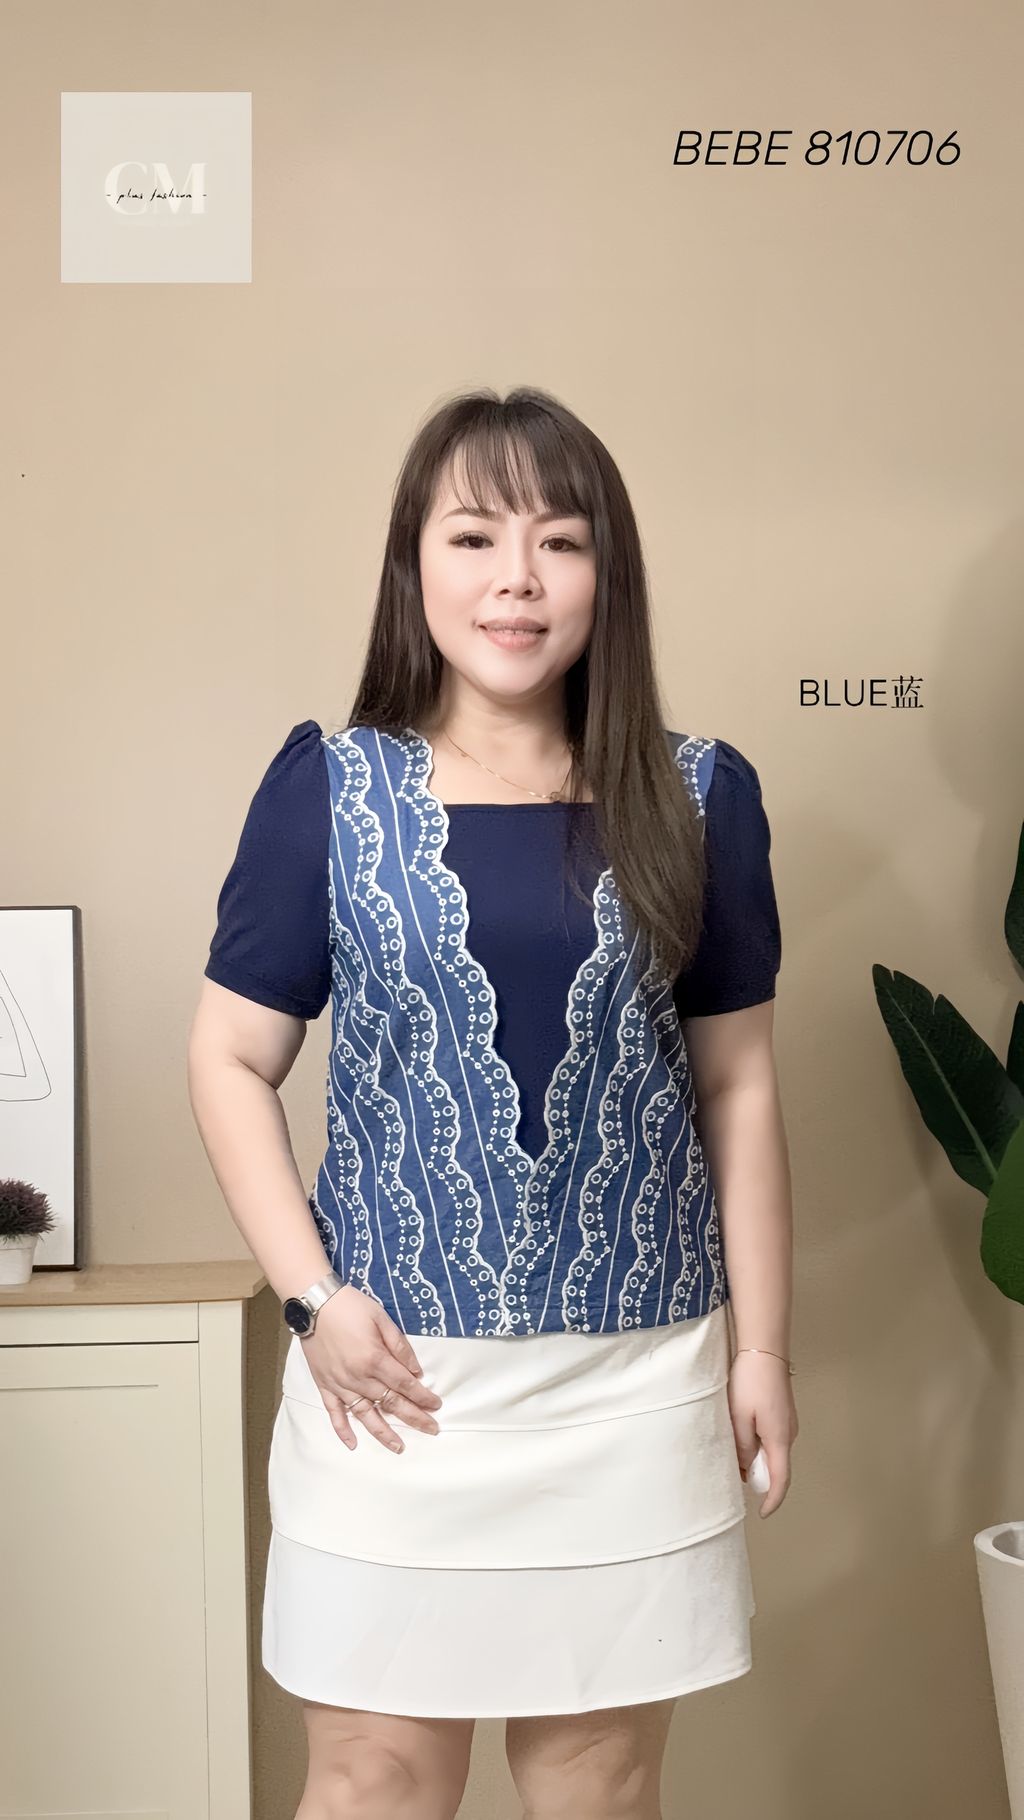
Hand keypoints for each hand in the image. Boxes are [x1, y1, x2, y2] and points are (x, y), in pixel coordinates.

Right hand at [299, 1285, 442, 1453]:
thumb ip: (399, 1346)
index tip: (436, 1406)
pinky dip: (342, 1430)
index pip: (405, 1384)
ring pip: (365, 1415)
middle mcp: (358, 1377)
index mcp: (374, 1359)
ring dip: (384, 1433)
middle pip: (390, 1403)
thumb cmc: (350, 1307)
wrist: (313, 1303)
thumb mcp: (381, 1318)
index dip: (423, 1396)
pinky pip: (334, 1413)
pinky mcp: (324, 1386)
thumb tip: (416, 1371)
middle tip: (432, 1429)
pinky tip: (353, 1444)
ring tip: (399, 1447)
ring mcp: (340, 1384)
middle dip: (414, 1418)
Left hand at [728, 1350, 798, 1517]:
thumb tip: (744, 1467)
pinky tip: (742, 1432)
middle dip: (757, 1476)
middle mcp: (789, 1433)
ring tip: (733, 1448)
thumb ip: (741, 1446)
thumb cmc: (750, 1381)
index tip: (762, 1513)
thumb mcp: (739, 1417)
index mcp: (779, 1438)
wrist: (764, 1349)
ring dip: (756, 1457)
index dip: (773, 1500)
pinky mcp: (782, 1412)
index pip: (780, 1479)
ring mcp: (788, 1421)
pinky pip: (772, 1437)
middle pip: (776, 1467)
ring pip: (773, 1451)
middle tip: (734, 1472)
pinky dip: (759, 1443)